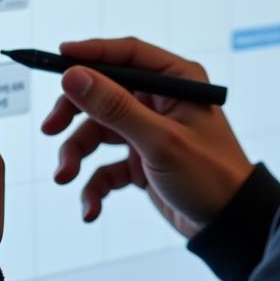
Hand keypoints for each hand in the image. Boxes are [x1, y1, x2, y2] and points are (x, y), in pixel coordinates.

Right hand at [41, 37, 253, 239]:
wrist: (229, 227)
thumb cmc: (209, 175)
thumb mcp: (158, 140)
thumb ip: (114, 107)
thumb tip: (73, 75)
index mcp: (176, 81)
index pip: (127, 54)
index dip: (91, 54)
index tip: (56, 57)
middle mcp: (161, 100)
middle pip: (104, 92)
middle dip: (74, 113)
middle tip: (49, 129)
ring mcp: (149, 130)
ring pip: (99, 130)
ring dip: (77, 153)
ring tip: (64, 177)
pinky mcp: (142, 160)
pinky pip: (107, 165)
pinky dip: (94, 184)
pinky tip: (91, 209)